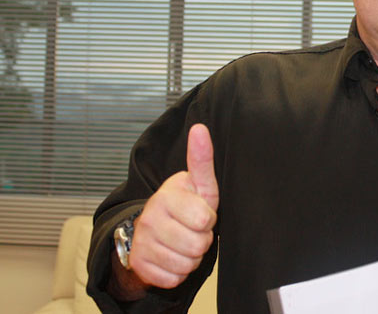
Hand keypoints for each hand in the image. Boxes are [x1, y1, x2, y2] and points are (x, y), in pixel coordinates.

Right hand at [128, 123, 218, 288]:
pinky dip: (178, 272)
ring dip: (192, 257)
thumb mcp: (199, 184)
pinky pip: (173, 278)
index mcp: (166, 196)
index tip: (201, 211)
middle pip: (198, 244)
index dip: (209, 219)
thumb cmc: (185, 205)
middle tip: (193, 229)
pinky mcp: (139, 265)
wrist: (154, 231)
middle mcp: (149, 217)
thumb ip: (201, 160)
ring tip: (184, 241)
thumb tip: (200, 128)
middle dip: (202, 240)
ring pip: (187, 264)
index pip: (205, 219)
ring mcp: (142, 242)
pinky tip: (172, 256)